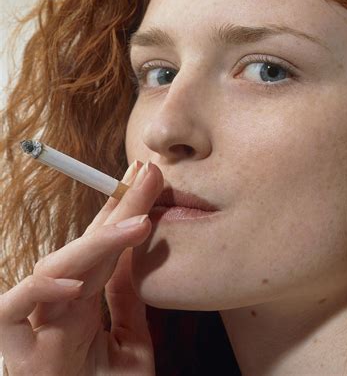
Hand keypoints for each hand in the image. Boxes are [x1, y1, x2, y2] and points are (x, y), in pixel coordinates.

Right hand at [0, 161, 162, 375]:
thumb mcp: (130, 343)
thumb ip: (127, 300)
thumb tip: (134, 256)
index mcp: (87, 300)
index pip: (106, 245)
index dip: (125, 210)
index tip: (150, 180)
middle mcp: (60, 305)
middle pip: (89, 244)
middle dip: (119, 206)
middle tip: (149, 175)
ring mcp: (36, 325)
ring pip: (56, 268)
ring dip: (97, 241)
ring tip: (139, 222)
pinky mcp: (15, 352)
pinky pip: (15, 312)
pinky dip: (43, 292)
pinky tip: (79, 281)